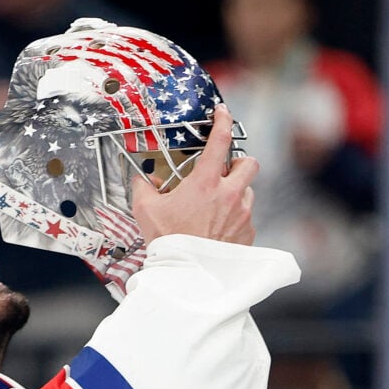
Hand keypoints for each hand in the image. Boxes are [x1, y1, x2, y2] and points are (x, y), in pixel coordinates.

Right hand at [131, 104, 257, 244]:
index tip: (223, 113)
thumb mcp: (147, 210)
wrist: (187, 275)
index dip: (224, 121)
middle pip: (249, 163)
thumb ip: (143, 188)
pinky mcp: (247, 235)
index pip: (221, 140)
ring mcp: (242, 215)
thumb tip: (140, 179)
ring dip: (237, 193)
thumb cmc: (168, 242)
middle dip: (240, 163)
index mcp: (206, 183)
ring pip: (249, 192)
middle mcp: (230, 195)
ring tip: (218, 206)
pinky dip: (236, 219)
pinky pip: (247, 219)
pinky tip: (219, 229)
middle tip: (225, 171)